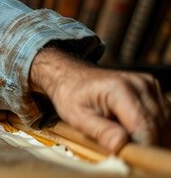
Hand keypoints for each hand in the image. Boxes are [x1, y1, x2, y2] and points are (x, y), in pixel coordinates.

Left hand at [30, 48, 170, 151]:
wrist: (72, 76)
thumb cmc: (72, 95)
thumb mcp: (77, 117)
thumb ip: (100, 131)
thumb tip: (121, 146)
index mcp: (118, 88)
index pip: (143, 126)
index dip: (141, 147)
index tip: (131, 158)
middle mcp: (138, 83)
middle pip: (158, 125)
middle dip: (148, 143)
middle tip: (130, 154)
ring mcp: (148, 84)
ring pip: (165, 121)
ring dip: (154, 136)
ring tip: (132, 142)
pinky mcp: (153, 88)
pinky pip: (164, 115)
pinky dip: (156, 128)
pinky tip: (138, 133)